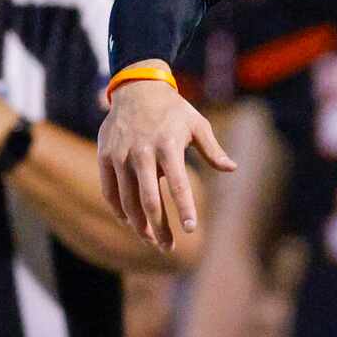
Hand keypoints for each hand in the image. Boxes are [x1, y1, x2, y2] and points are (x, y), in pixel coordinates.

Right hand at [97, 68, 235, 250]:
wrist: (136, 88)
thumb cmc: (173, 110)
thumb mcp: (197, 124)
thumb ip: (212, 149)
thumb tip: (232, 169)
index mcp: (168, 145)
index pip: (178, 184)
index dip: (185, 208)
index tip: (192, 229)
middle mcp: (142, 152)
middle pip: (149, 200)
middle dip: (159, 228)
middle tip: (168, 248)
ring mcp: (120, 155)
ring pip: (127, 200)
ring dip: (139, 225)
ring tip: (151, 239)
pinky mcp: (105, 156)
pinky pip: (110, 191)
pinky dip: (119, 210)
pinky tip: (131, 222)